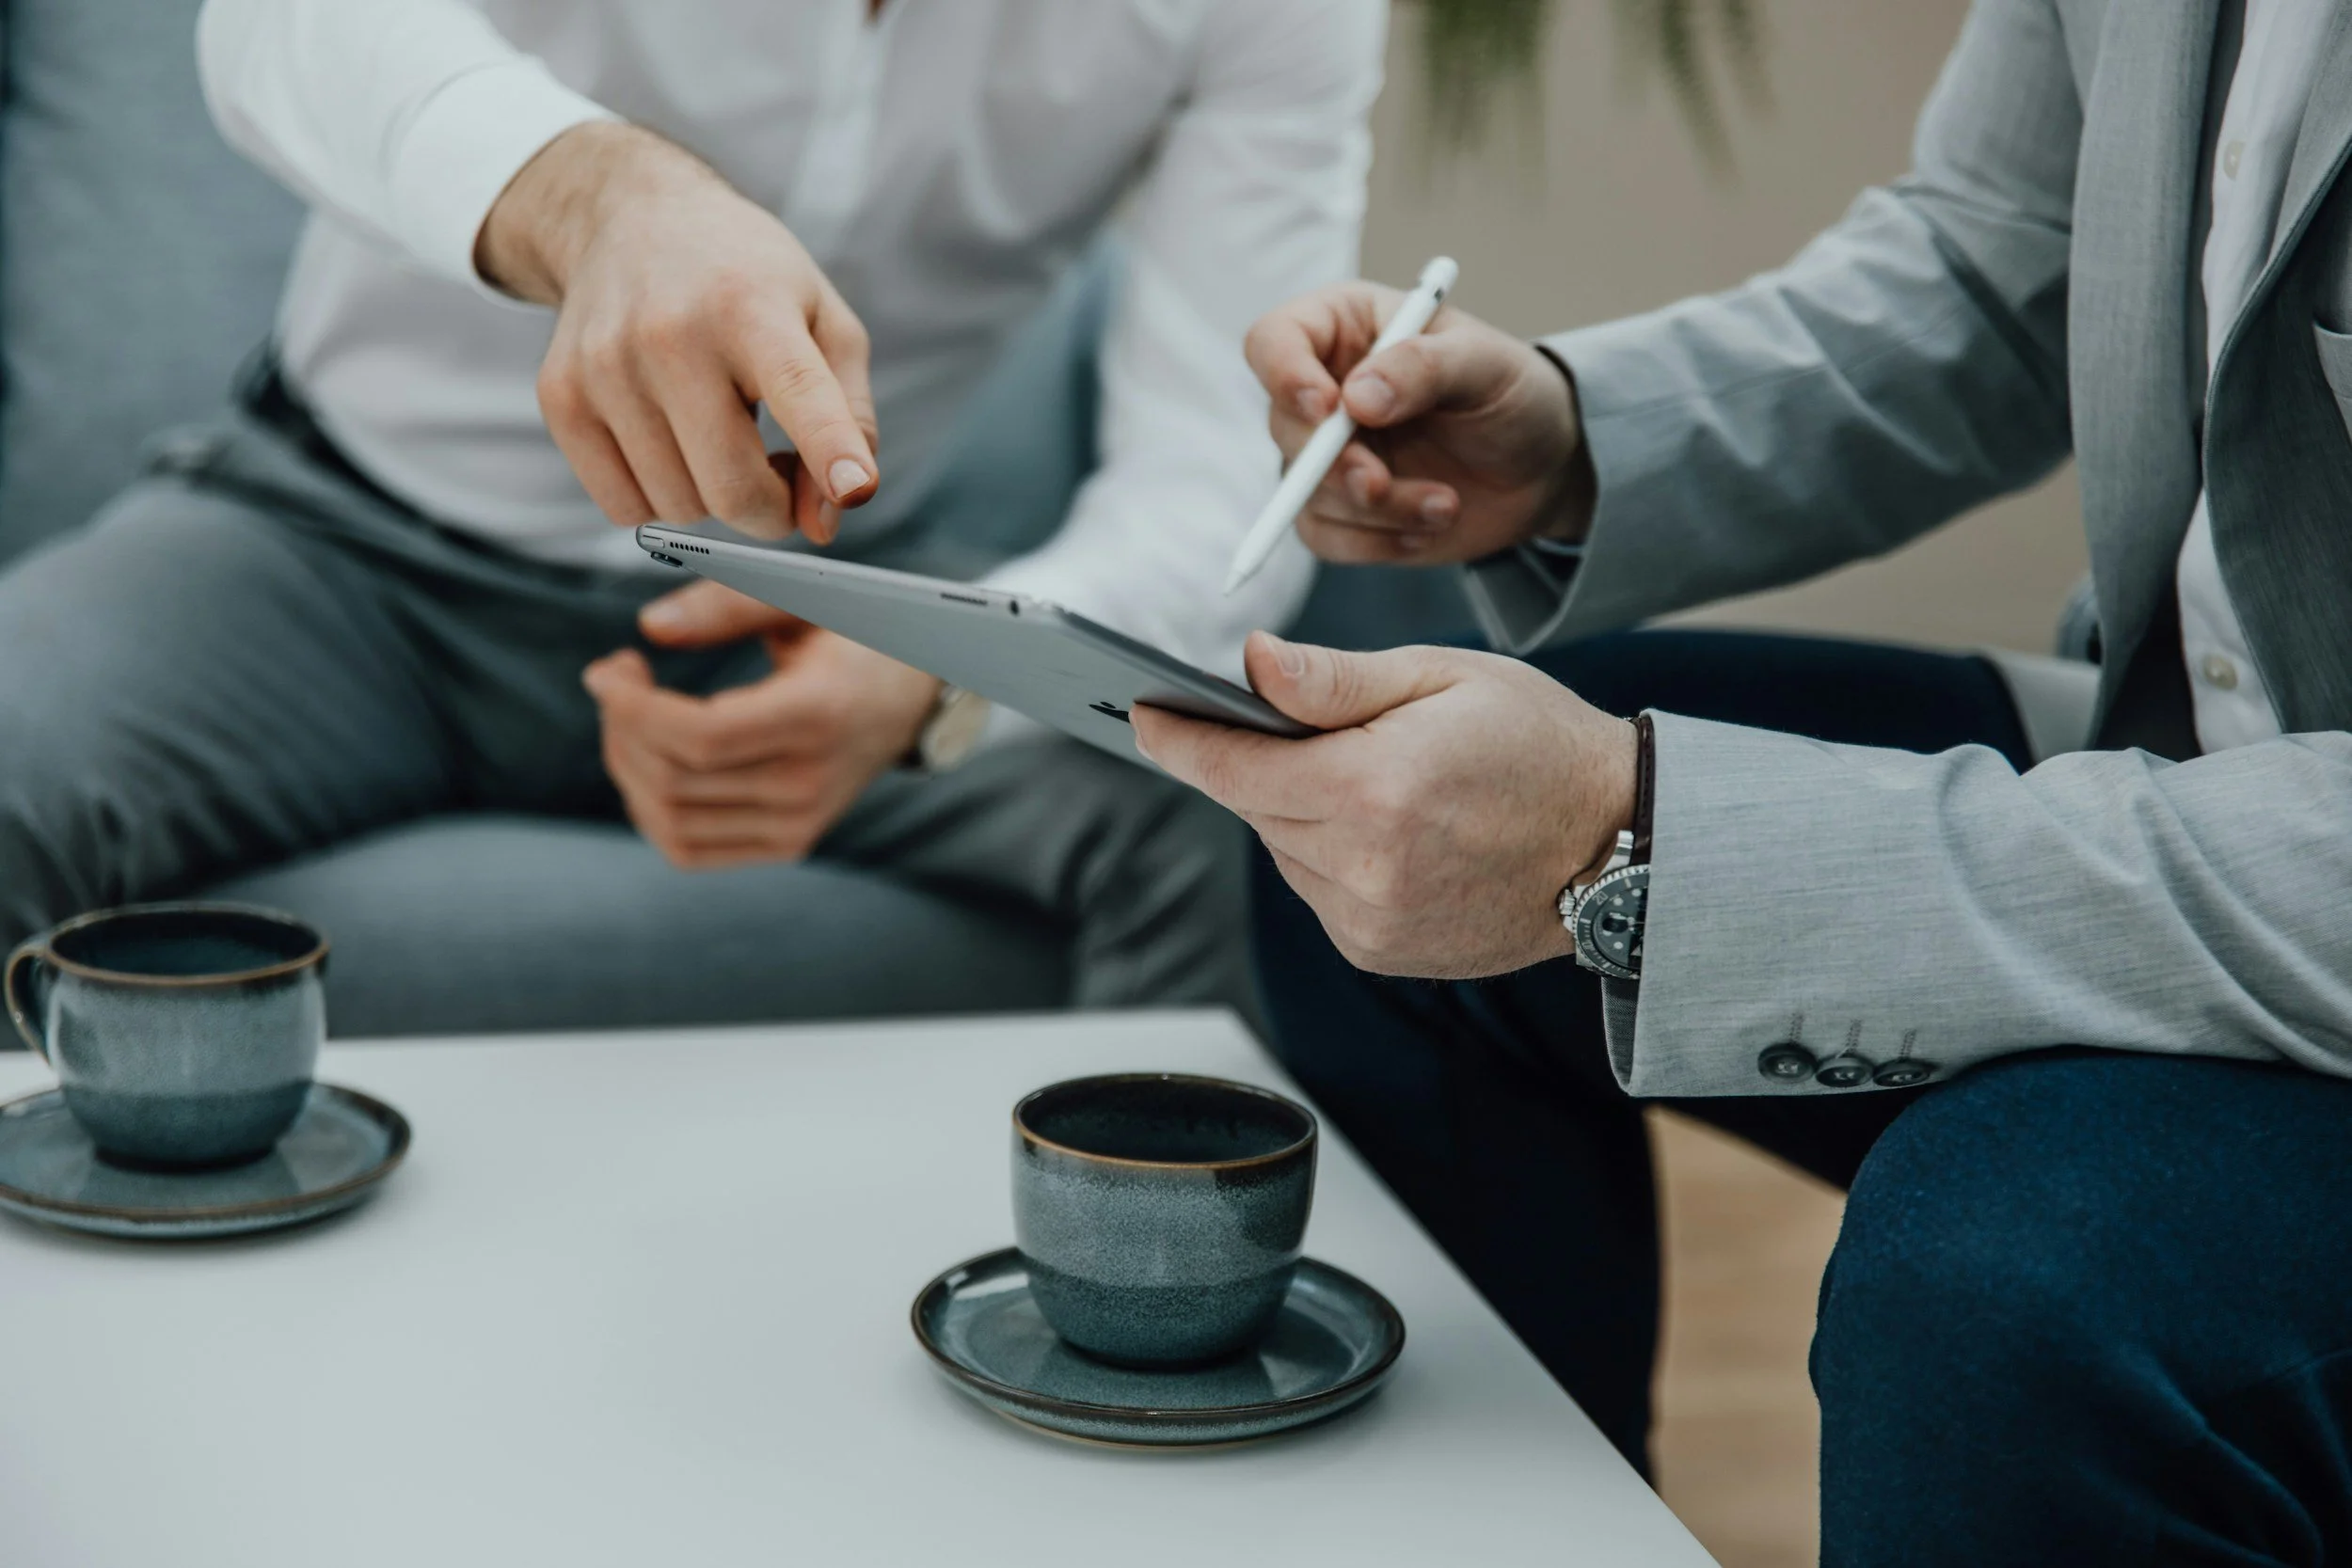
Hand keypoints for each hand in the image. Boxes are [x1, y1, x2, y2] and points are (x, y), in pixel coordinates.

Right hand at [480, 122, 879, 544]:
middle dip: (772, 510)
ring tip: (718, 434)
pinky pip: (624, 507)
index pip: (796, 389)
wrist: (630, 217)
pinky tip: (670, 442)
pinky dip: (658, 497)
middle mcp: (671, 334)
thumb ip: (849, 421)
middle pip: (732, 489)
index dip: (829, 449)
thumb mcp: (825, 322)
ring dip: (712, 497)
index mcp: (751, 306)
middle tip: (780, 473)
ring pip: (678, 508)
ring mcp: (604, 367)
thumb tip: (826, 520)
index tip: (856, 488)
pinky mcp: (560, 397)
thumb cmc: (746, 280)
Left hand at [582, 581, 940, 869]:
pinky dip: (650, 810)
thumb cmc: (849, 638)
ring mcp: (798, 823)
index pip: (701, 738)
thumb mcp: (801, 601)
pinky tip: (650, 762)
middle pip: (674, 778)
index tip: (605, 671)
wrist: (908, 701)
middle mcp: (808, 783)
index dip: (633, 709)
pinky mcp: (787, 844)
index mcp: (817, 716)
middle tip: (617, 678)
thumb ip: (727, 605)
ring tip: (630, 718)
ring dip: (626, 766)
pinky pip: (689, 849)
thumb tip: (650, 627)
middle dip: (620, 726)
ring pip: (670, 819)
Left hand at [1131, 632, 1635, 978]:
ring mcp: (1372, 920)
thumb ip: (1334, 679)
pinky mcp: (1381, 949)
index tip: (1140, 713)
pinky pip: (1319, 889)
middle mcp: (1364, 869)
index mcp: (1373, 790)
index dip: (1181, 739)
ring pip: (1286, 851)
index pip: (1235, 768)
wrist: (1618, 841)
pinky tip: (1390, 827)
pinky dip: (1332, 854)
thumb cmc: (1536, 740)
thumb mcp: (1442, 677)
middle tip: (1291, 724)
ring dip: (1302, 811)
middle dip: (1260, 763)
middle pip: (1257, 808)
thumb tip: (1249, 664)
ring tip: (1372, 777)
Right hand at [1243, 283, 1594, 564]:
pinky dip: (1375, 543)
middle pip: (1285, 427)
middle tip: (1381, 483)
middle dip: (1334, 465)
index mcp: (1344, 328)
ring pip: (1305, 493)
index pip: (1274, 340)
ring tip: (1447, 505)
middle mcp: (1324, 388)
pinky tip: (1427, 528)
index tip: (1328, 409)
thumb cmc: (1512, 394)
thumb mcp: (1486, 364)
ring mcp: (1326, 455)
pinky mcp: (1340, 510)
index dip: (1285, 374)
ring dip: (1376, 510)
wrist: (1541, 469)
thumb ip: (1425, 367)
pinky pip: (1325, 537)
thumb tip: (1356, 399)